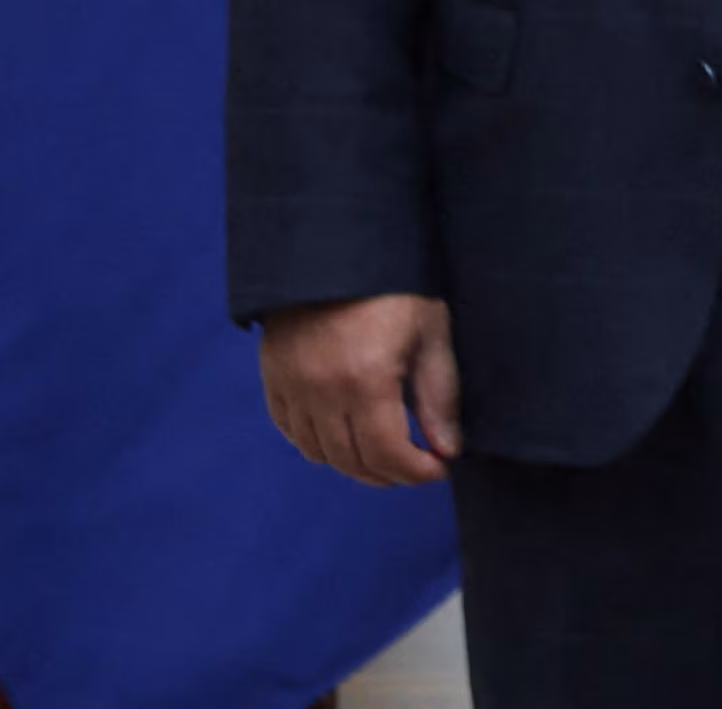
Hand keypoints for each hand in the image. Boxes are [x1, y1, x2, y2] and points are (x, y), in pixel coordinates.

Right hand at [260, 291, 462, 486]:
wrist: (336, 247)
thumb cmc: (396, 285)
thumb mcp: (431, 332)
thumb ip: (439, 396)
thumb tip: (447, 450)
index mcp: (365, 378)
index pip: (387, 453)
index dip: (416, 471)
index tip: (438, 468)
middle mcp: (321, 390)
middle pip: (352, 460)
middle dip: (390, 473)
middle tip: (416, 467)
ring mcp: (291, 385)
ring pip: (320, 452)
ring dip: (354, 464)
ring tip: (385, 456)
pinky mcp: (274, 376)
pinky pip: (292, 431)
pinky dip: (319, 444)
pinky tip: (345, 436)